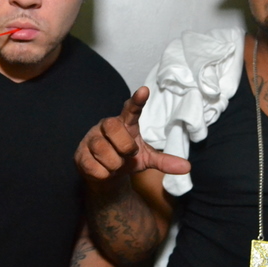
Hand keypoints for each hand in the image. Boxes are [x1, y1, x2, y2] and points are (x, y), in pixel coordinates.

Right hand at [75, 87, 189, 182]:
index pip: (131, 109)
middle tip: (127, 154)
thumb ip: (164, 161)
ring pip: (102, 149)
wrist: (105, 176)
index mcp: (125, 124)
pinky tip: (104, 171)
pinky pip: (93, 165)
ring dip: (114, 164)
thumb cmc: (126, 159)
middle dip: (124, 146)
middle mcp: (106, 126)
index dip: (137, 100)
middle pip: (113, 127)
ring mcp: (91, 139)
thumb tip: (187, 167)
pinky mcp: (80, 154)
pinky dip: (103, 173)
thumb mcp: (146, 159)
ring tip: (115, 165)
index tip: (145, 91)